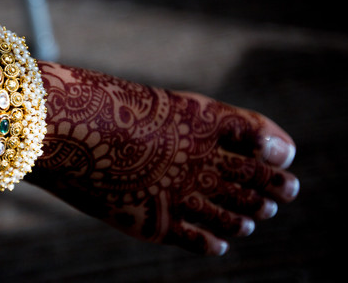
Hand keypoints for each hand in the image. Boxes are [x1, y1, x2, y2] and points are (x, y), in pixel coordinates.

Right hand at [29, 62, 298, 254]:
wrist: (62, 126)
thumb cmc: (105, 103)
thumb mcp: (162, 103)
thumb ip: (207, 121)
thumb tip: (260, 143)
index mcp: (202, 121)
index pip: (257, 139)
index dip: (276, 151)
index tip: (286, 160)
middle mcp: (197, 159)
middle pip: (250, 179)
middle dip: (271, 188)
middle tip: (285, 194)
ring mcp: (176, 193)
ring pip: (228, 213)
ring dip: (245, 216)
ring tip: (253, 219)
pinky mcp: (152, 222)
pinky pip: (193, 238)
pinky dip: (211, 242)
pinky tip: (220, 244)